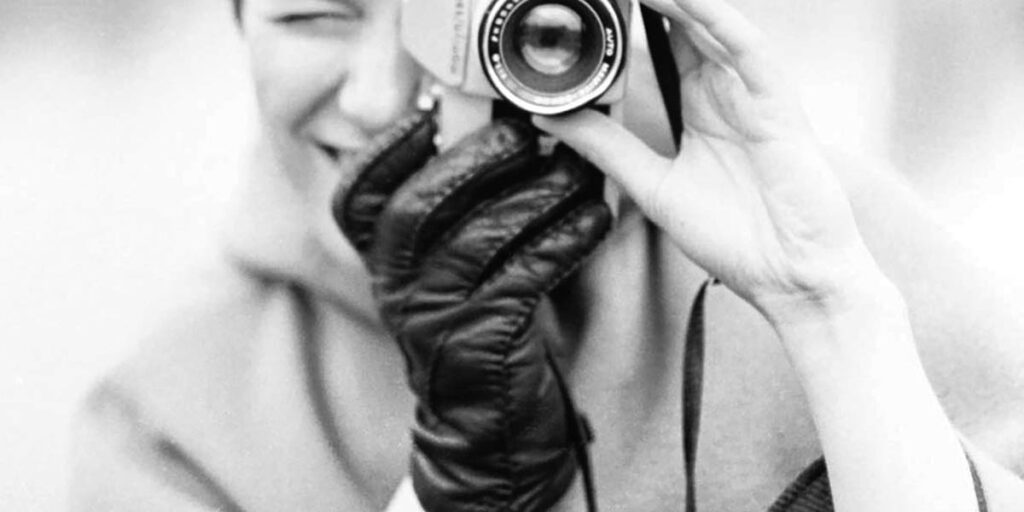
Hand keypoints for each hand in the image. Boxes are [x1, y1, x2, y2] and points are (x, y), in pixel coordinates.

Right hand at [332, 112, 610, 510]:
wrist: (485, 428)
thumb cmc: (476, 330)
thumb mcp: (445, 274)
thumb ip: (453, 216)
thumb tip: (495, 133)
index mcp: (383, 263)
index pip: (356, 198)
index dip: (385, 149)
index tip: (427, 110)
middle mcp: (398, 288)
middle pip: (414, 211)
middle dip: (470, 162)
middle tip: (521, 131)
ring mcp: (437, 318)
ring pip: (475, 241)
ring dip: (534, 197)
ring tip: (577, 172)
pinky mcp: (483, 343)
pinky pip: (525, 278)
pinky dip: (565, 241)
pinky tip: (596, 218)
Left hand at [536, 0, 884, 327]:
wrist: (786, 277)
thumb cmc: (736, 237)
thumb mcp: (652, 185)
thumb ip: (606, 147)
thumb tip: (551, 119)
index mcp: (701, 107)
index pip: (666, 43)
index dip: (634, 14)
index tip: (597, 1)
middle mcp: (727, 91)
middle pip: (687, 22)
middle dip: (650, 3)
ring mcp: (753, 93)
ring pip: (712, 24)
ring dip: (674, 1)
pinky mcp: (778, 103)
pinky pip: (745, 48)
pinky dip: (714, 19)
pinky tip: (682, 2)